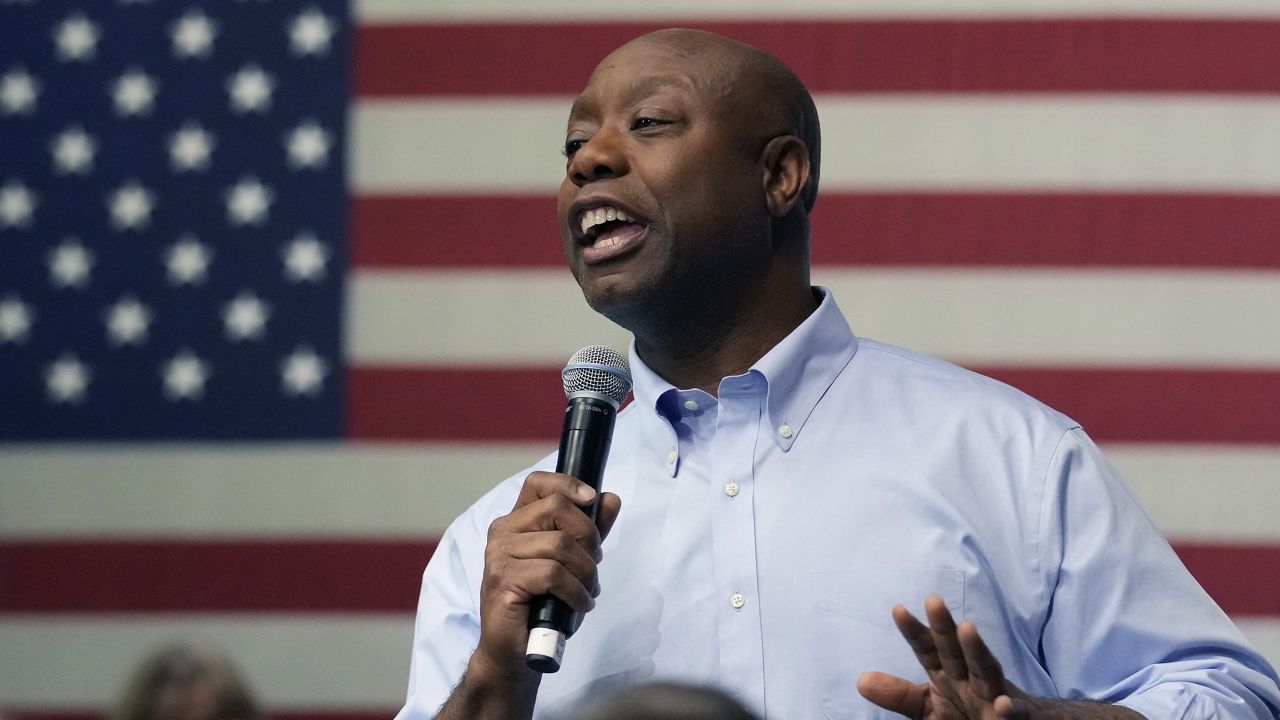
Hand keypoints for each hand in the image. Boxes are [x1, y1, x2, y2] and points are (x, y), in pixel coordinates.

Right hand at [471, 471, 621, 682]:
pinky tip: (579, 604)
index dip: (568, 484)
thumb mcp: (572, 563)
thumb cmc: (542, 606)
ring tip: (587, 591)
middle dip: (588, 537)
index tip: (591, 499)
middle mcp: (502, 532)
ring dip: (586, 572)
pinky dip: (576, 591)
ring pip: (561, 545)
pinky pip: (554, 574)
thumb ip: (589, 531)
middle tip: (593, 564)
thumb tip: (611, 498)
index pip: (538, 482)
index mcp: (515, 522)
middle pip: (557, 508)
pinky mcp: (503, 581)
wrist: (514, 651)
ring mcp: (499, 556)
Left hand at [858, 596, 1141, 719]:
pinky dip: (1010, 708)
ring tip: (966, 628)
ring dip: (977, 650)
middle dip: (944, 626)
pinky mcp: (1016, 717)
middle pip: (956, 650)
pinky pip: (1014, 712)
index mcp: (950, 676)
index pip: (929, 650)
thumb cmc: (972, 716)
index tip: (897, 609)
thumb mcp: (932, 709)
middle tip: (932, 598)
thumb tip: (861, 680)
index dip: (914, 631)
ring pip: (987, 670)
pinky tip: (1002, 704)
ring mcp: (995, 697)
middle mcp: (972, 680)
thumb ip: (901, 696)